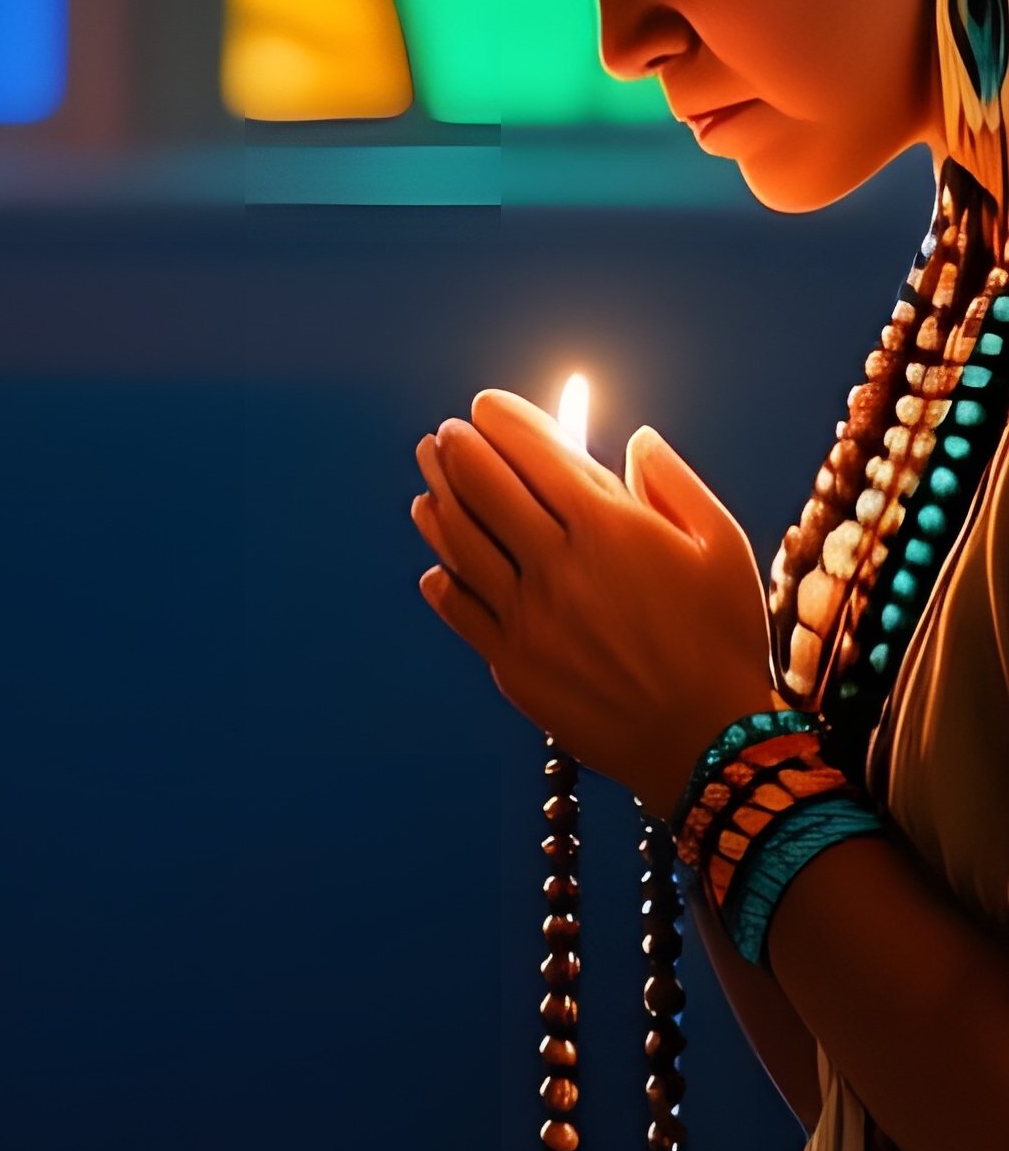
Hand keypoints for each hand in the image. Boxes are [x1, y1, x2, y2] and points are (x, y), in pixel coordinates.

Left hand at [409, 388, 781, 820]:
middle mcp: (556, 565)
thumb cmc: (723, 641)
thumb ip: (673, 485)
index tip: (484, 406)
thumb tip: (638, 438)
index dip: (503, 421)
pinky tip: (436, 566)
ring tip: (427, 483)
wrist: (707, 743)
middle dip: (458, 452)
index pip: (536, 453)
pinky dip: (443, 580)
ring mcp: (527, 615)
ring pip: (461, 544)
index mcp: (608, 528)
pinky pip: (461, 610)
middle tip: (445, 436)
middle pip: (484, 489)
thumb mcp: (722, 547)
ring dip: (438, 504)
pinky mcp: (512, 662)